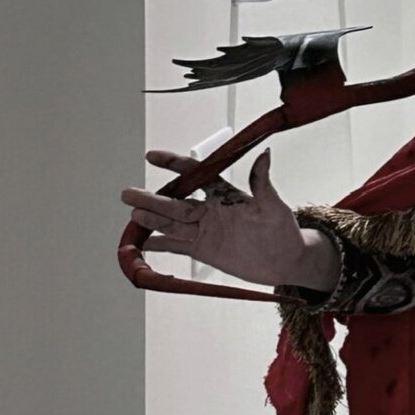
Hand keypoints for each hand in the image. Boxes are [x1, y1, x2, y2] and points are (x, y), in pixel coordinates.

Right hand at [120, 148, 324, 288]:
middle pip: (175, 201)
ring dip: (153, 219)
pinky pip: (176, 245)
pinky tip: (143, 242)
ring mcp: (204, 230)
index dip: (173, 165)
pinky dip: (159, 244)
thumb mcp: (274, 205)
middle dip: (152, 197)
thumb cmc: (283, 230)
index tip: (152, 157)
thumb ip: (262, 182)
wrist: (286, 260)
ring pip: (172, 223)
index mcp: (224, 194)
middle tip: (128, 193)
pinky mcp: (203, 249)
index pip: (194, 174)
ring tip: (134, 214)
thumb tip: (265, 154)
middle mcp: (210, 210)